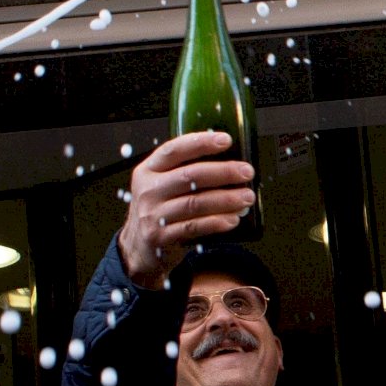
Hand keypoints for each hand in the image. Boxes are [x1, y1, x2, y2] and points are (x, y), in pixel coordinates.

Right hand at [117, 131, 257, 288]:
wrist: (137, 246)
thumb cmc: (159, 209)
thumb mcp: (161, 185)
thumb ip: (185, 172)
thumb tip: (230, 163)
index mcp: (149, 170)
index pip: (174, 150)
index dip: (201, 143)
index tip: (226, 140)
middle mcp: (148, 190)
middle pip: (189, 176)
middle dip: (223, 172)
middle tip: (247, 172)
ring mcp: (152, 214)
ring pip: (195, 203)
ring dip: (226, 199)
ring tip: (247, 197)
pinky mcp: (160, 237)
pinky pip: (194, 227)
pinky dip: (216, 222)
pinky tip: (233, 219)